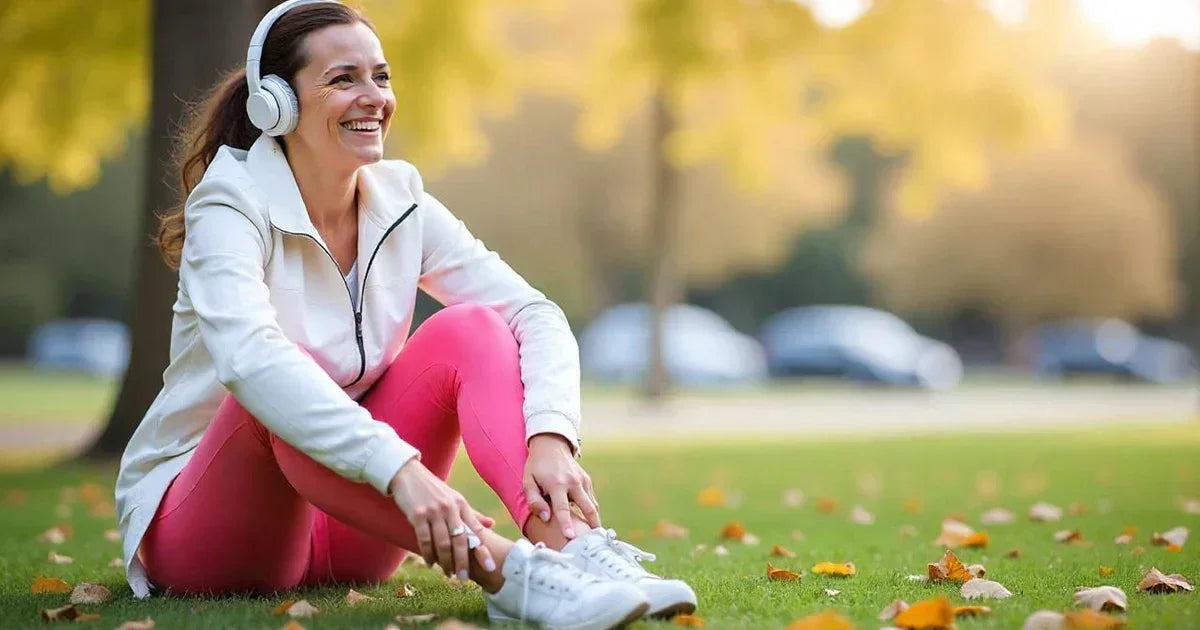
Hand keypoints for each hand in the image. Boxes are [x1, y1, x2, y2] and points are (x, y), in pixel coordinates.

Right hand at [389, 458, 494, 577]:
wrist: (407, 474)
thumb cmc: (432, 489)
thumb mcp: (454, 498)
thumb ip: (471, 514)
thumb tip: (491, 525)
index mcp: (461, 504)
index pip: (475, 531)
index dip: (482, 550)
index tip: (489, 567)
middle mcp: (450, 508)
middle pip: (460, 540)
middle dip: (463, 562)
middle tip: (463, 578)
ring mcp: (433, 511)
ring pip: (443, 543)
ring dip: (445, 562)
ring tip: (447, 573)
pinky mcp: (417, 515)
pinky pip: (424, 539)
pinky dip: (428, 554)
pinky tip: (430, 563)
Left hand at [523, 433, 599, 538]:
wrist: (551, 445)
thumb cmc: (536, 466)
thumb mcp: (528, 481)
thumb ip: (534, 500)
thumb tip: (547, 518)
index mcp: (556, 484)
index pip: (562, 508)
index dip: (566, 523)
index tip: (570, 537)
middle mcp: (573, 482)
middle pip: (588, 508)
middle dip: (593, 525)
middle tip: (594, 543)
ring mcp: (582, 480)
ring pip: (592, 505)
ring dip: (594, 521)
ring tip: (594, 537)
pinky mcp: (587, 480)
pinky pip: (591, 499)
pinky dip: (591, 511)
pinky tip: (589, 523)